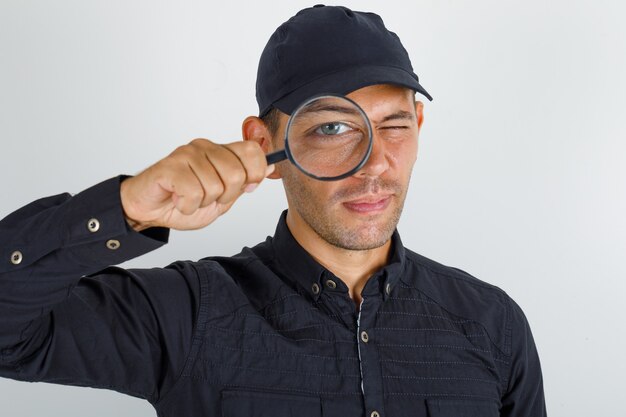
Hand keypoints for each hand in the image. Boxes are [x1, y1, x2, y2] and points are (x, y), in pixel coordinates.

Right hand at [120, 138, 272, 230]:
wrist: (149, 210)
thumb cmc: (183, 201)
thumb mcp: (222, 197)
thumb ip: (244, 182)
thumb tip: (271, 166)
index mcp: (221, 151)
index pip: (253, 150)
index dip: (255, 173)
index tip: (244, 187)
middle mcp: (205, 147)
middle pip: (237, 174)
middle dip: (225, 197)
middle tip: (207, 198)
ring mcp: (187, 154)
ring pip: (214, 187)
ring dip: (202, 203)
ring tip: (188, 198)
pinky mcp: (170, 166)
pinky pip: (193, 192)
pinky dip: (187, 205)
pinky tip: (177, 199)